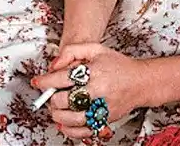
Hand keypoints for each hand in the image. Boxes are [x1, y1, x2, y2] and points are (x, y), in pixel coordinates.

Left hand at [32, 43, 148, 140]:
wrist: (140, 82)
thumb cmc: (118, 65)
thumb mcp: (96, 49)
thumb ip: (72, 51)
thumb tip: (54, 65)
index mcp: (95, 72)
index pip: (64, 78)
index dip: (46, 81)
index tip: (38, 82)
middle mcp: (98, 92)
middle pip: (64, 99)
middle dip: (52, 97)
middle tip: (51, 94)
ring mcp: (101, 109)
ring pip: (70, 118)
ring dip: (57, 113)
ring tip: (56, 106)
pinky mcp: (104, 121)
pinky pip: (82, 131)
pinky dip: (68, 129)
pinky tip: (63, 121)